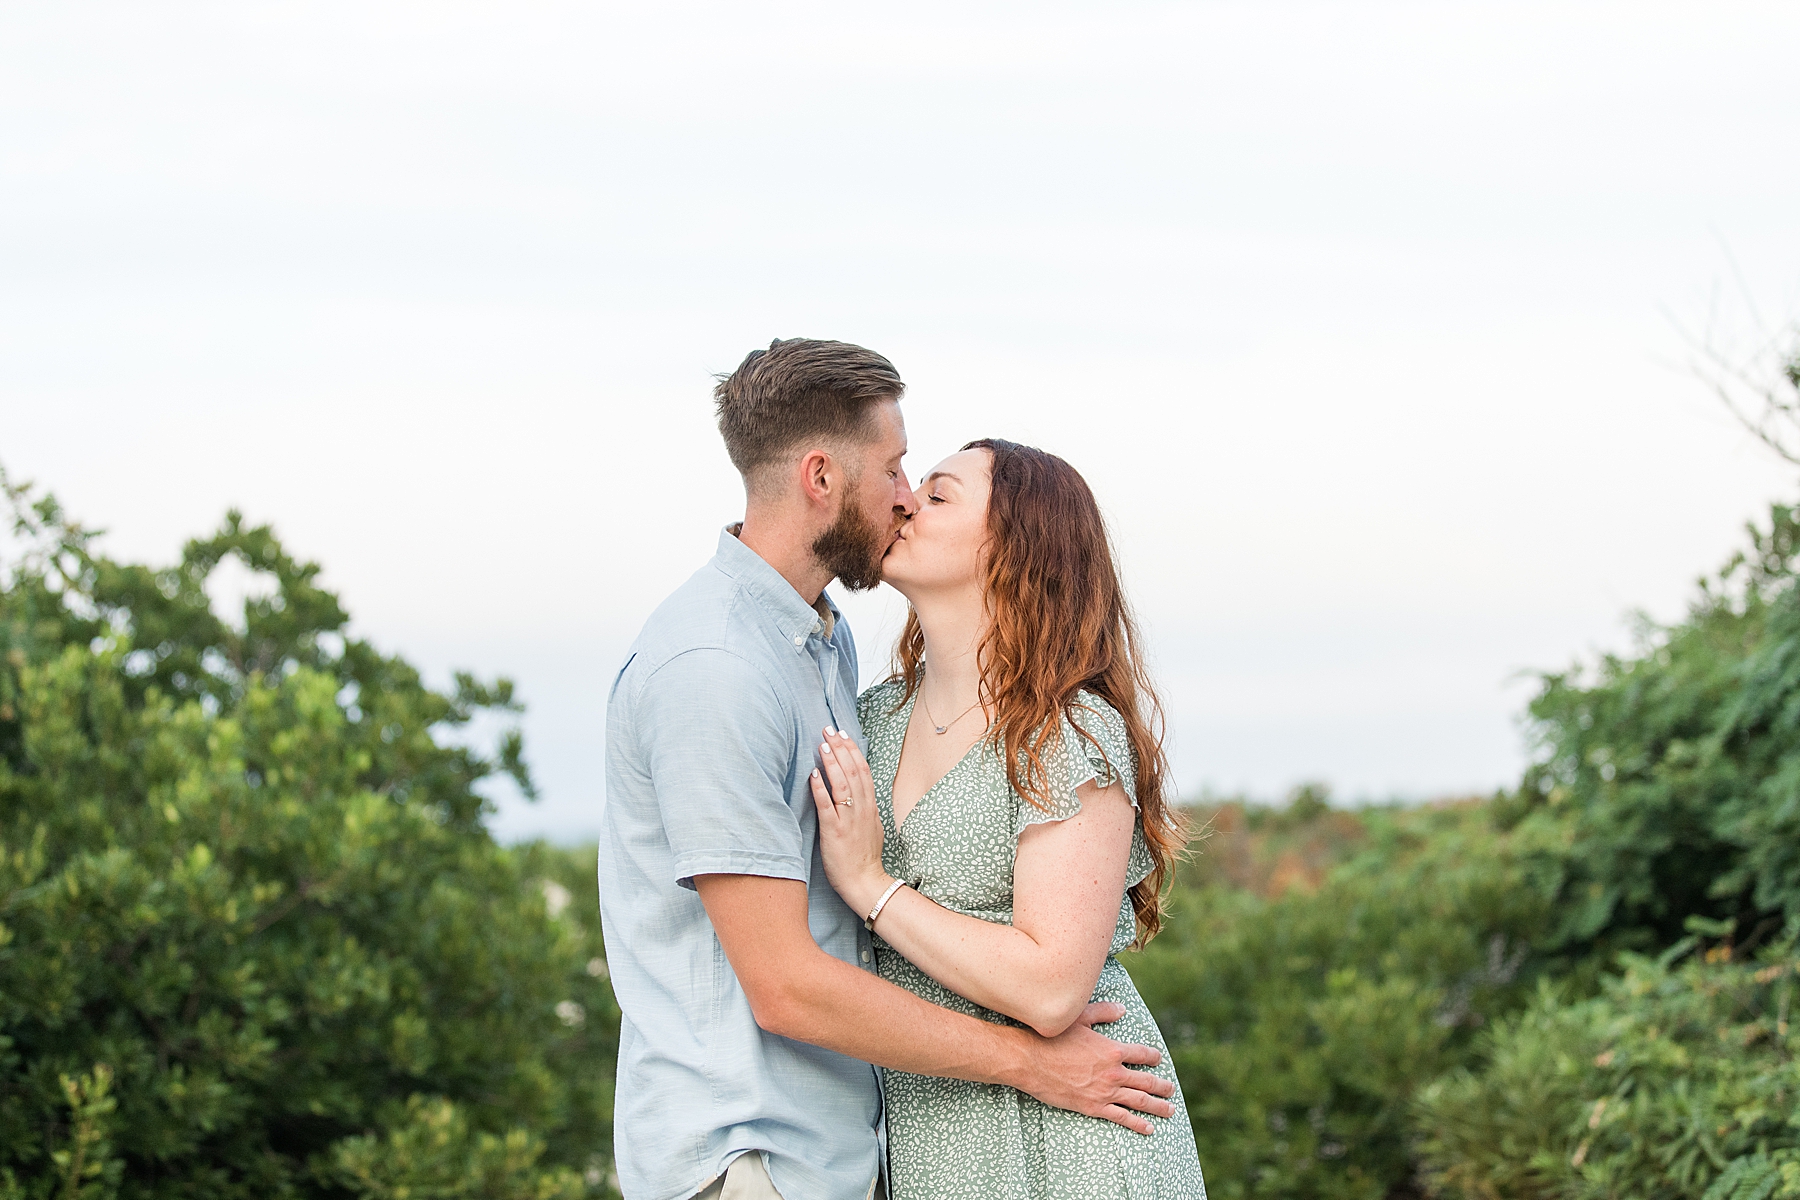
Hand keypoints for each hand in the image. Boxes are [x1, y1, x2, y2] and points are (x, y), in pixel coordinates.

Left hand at [808, 726, 889, 915]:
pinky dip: (820, 789)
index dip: (853, 750)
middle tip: (828, 729)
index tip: (843, 734)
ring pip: (842, 784)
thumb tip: (856, 788)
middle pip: (853, 771)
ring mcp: (848, 820)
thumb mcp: (870, 825)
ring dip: (832, 763)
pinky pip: (827, 807)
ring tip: (822, 745)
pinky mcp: (834, 832)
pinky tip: (813, 774)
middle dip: (840, 748)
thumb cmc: (864, 856)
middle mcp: (861, 809)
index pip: (862, 770)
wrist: (864, 882)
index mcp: (869, 806)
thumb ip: (863, 806)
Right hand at [1016, 1003, 1177, 1134]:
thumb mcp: (1080, 1018)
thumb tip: (1122, 1009)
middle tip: (1171, 1089)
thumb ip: (1104, 1012)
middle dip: (1162, 1086)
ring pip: (1140, 1101)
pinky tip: (1149, 1127)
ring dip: (1158, 1106)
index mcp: (1113, 1050)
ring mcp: (1105, 1091)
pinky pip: (1122, 1117)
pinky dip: (1138, 1123)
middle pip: (1147, 1081)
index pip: (1142, 1054)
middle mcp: (1114, 1072)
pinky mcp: (1094, 1107)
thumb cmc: (1053, 1037)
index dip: (1153, 1057)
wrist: (1031, 1061)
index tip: (1158, 1059)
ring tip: (1169, 1109)